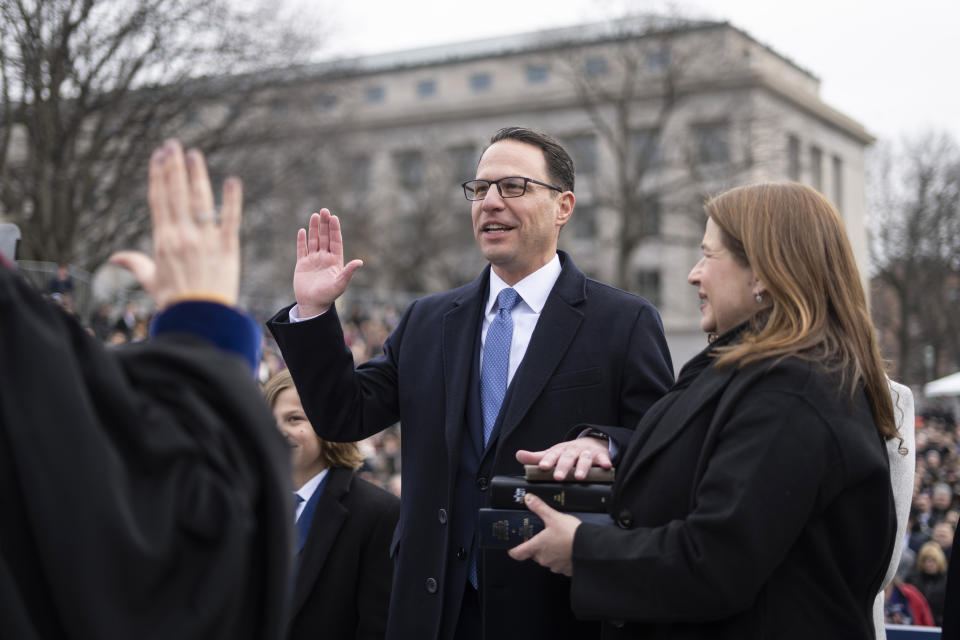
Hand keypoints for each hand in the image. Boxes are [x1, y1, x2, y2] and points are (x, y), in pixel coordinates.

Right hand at [110, 140, 241, 308]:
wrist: (200, 318)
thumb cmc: (174, 301)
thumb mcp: (151, 281)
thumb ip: (135, 264)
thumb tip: (114, 258)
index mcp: (163, 240)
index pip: (160, 200)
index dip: (158, 177)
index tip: (158, 157)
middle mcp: (183, 236)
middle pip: (177, 194)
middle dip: (174, 167)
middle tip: (173, 145)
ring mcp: (206, 240)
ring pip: (200, 201)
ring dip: (197, 176)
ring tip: (194, 154)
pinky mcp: (228, 247)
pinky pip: (231, 219)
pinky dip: (232, 200)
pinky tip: (232, 181)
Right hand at [293, 209, 362, 316]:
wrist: (312, 305)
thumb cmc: (328, 295)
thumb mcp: (340, 283)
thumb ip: (348, 272)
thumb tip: (360, 262)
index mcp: (335, 261)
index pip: (335, 241)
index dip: (335, 229)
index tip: (334, 217)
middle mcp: (325, 258)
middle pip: (325, 237)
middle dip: (325, 224)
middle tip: (324, 210)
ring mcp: (313, 260)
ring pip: (314, 241)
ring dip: (314, 229)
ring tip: (314, 216)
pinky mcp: (302, 264)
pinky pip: (302, 250)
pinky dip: (302, 241)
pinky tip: (302, 231)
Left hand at [507, 493, 580, 575]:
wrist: (591, 548)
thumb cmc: (571, 534)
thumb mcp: (553, 517)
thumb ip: (539, 508)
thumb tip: (529, 499)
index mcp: (537, 547)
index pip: (518, 553)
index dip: (514, 550)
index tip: (512, 547)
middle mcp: (544, 559)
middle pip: (534, 555)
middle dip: (536, 547)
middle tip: (541, 536)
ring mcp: (555, 566)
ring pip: (547, 559)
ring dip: (550, 552)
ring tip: (557, 540)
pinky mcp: (566, 569)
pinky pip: (560, 564)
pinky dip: (561, 557)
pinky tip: (567, 548)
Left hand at [516, 436, 610, 481]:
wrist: (589, 443)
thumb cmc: (567, 453)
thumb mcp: (552, 454)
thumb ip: (536, 457)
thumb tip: (518, 455)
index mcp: (560, 451)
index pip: (552, 455)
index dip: (547, 460)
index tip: (542, 467)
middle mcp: (572, 451)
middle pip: (567, 458)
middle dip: (563, 467)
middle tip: (558, 477)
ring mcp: (586, 453)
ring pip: (584, 459)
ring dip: (582, 467)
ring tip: (580, 477)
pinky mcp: (600, 456)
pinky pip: (603, 459)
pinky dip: (605, 462)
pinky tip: (606, 467)